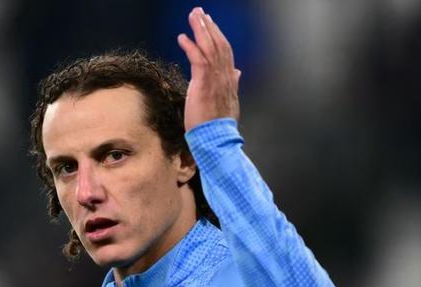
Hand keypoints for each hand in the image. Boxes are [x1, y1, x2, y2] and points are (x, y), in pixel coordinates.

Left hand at [178, 7, 240, 131]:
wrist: (216, 140)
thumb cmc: (218, 126)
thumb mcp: (228, 102)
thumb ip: (232, 84)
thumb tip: (237, 72)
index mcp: (229, 80)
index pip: (225, 52)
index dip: (218, 36)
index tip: (210, 24)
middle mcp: (224, 76)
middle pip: (219, 45)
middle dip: (209, 26)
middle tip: (200, 12)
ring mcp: (215, 80)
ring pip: (210, 48)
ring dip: (200, 30)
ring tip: (193, 16)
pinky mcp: (203, 84)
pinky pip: (198, 59)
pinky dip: (190, 46)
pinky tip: (182, 37)